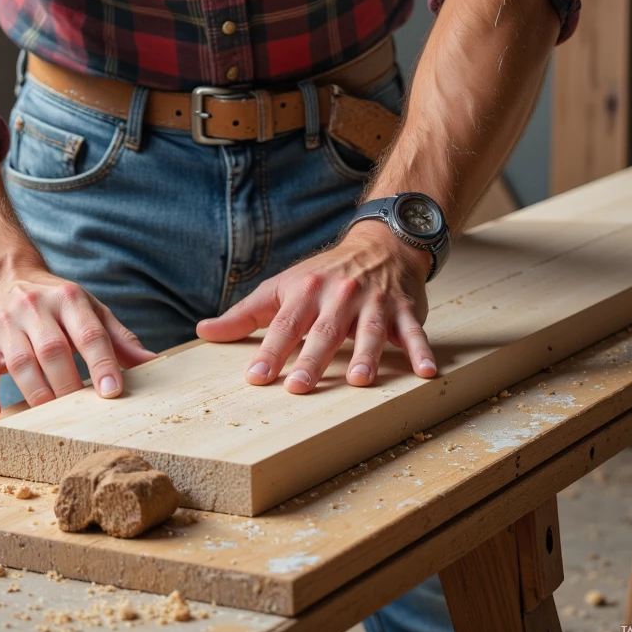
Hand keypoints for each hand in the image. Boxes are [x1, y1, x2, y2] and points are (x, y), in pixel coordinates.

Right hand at [0, 264, 156, 420]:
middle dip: (69, 384)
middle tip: (84, 415)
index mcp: (68, 300)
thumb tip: (153, 362)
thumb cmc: (56, 302)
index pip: (88, 332)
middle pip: (53, 350)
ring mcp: (6, 327)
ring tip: (50, 420)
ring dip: (37, 393)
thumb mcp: (89, 309)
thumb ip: (119, 337)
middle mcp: (35, 309)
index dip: (102, 362)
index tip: (112, 391)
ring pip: (20, 363)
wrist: (3, 277)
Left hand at [195, 223, 435, 392]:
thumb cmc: (324, 275)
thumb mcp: (282, 287)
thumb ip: (246, 315)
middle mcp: (339, 296)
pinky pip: (414, 332)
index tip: (256, 378)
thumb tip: (204, 332)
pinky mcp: (404, 311)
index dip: (270, 351)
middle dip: (311, 359)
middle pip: (324, 331)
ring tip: (358, 381)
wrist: (380, 243)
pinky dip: (421, 351)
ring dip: (365, 355)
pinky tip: (427, 373)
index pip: (285, 325)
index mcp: (306, 292)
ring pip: (368, 331)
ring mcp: (374, 303)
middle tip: (299, 388)